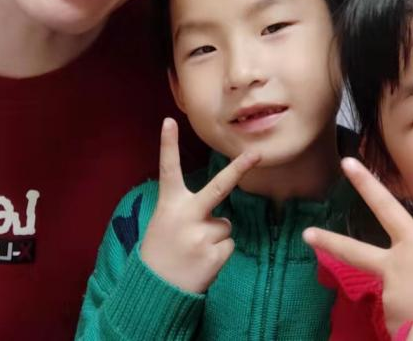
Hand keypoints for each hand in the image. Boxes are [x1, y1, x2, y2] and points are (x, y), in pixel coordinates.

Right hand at [139, 118, 259, 292]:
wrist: (156, 291)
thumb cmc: (161, 251)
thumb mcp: (164, 224)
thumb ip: (189, 212)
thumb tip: (221, 214)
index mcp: (170, 204)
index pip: (168, 169)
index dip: (168, 144)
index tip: (169, 121)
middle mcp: (187, 215)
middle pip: (218, 187)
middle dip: (239, 168)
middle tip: (256, 154)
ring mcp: (202, 235)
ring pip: (225, 225)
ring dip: (215, 237)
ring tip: (195, 251)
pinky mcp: (215, 255)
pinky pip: (229, 244)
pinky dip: (219, 253)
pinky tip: (202, 262)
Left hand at [303, 158, 412, 334]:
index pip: (386, 206)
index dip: (366, 184)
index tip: (346, 162)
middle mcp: (394, 267)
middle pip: (354, 251)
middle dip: (329, 241)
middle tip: (306, 234)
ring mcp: (388, 294)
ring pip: (395, 294)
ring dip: (412, 301)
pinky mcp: (390, 321)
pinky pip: (404, 318)